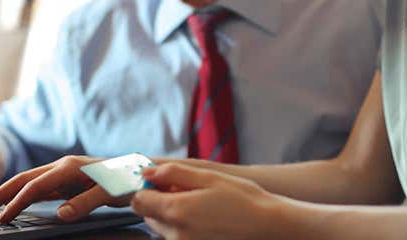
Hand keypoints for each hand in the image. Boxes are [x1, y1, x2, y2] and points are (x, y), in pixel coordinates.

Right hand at [0, 155, 127, 223]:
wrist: (141, 171)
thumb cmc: (128, 180)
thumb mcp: (110, 193)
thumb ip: (85, 203)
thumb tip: (60, 215)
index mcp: (69, 167)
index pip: (34, 186)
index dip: (16, 203)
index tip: (2, 218)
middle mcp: (63, 167)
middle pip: (24, 179)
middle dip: (0, 193)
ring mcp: (64, 173)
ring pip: (29, 182)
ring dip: (9, 194)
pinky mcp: (68, 180)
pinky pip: (40, 188)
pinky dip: (24, 195)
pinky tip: (16, 204)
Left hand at [131, 163, 283, 239]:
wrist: (267, 226)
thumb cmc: (242, 199)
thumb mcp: (209, 177)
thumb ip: (174, 173)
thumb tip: (148, 172)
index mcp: (176, 210)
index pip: (139, 201)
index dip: (148, 188)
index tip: (163, 182)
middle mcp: (175, 233)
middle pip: (149, 215)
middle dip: (160, 201)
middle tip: (187, 192)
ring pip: (162, 227)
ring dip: (172, 215)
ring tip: (200, 206)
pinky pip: (177, 237)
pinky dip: (184, 227)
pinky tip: (205, 219)